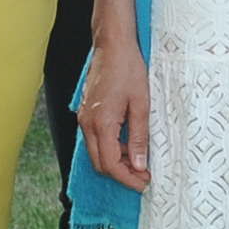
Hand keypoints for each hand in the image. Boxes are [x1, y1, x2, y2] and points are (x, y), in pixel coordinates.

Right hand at [79, 29, 152, 190]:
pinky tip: (128, 144)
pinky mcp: (86, 114)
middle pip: (100, 164)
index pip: (110, 164)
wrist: (112, 45)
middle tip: (143, 176)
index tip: (144, 182)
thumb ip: (139, 136)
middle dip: (121, 174)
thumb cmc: (128, 69)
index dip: (127, 178)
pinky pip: (96, 140)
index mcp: (101, 123)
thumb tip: (140, 164)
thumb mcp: (141, 104)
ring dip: (117, 161)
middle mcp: (87, 124)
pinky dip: (111, 148)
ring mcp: (84, 119)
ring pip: (97, 153)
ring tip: (140, 160)